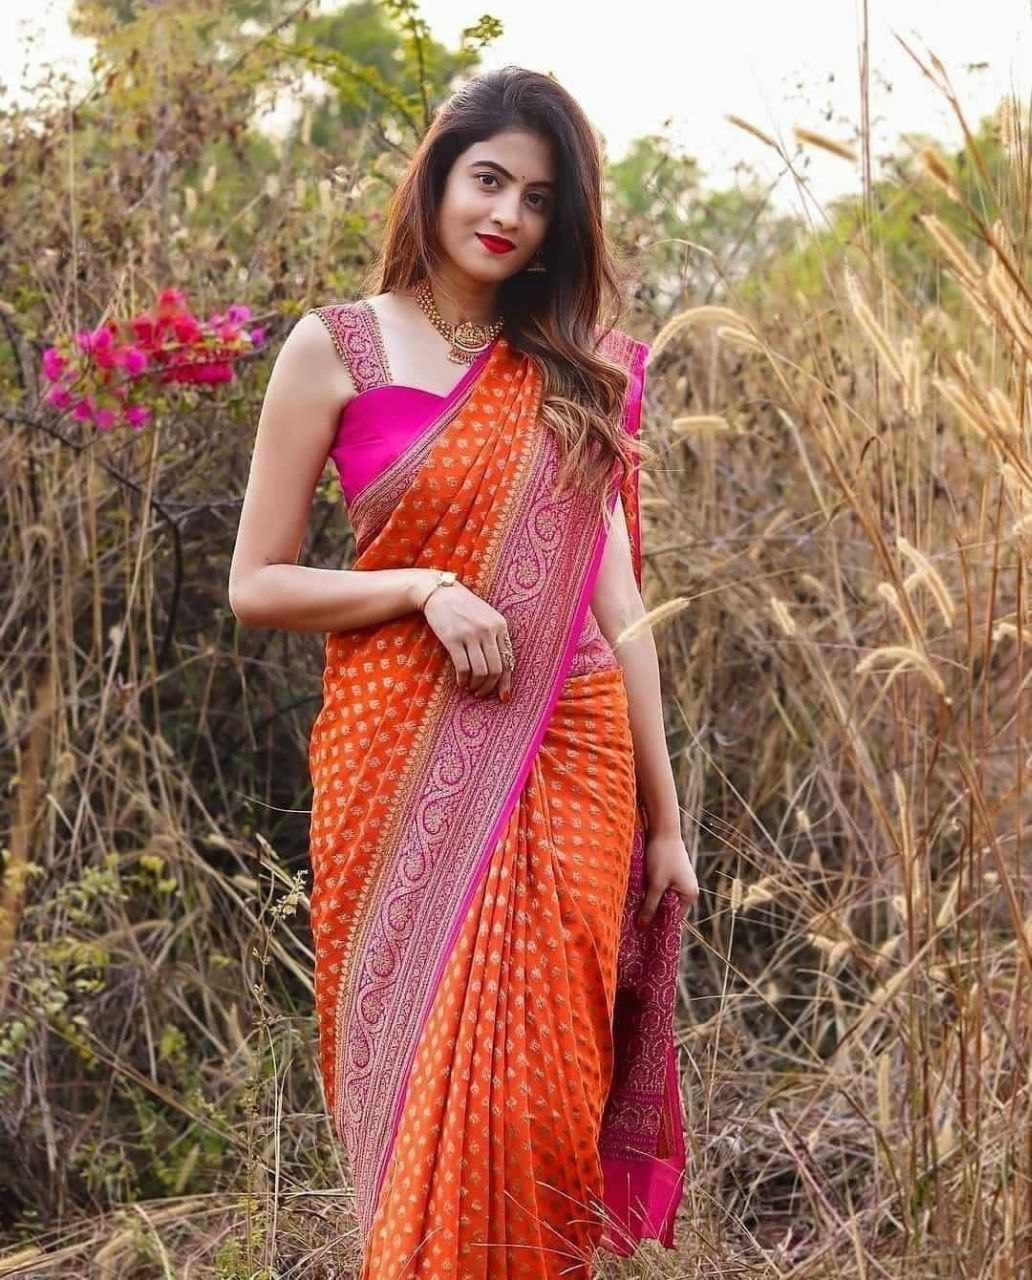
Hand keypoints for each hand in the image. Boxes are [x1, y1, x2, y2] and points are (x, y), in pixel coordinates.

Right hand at [418, 575, 514, 702]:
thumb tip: (499, 670)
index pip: (508, 660)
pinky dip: (463, 679)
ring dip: (476, 685)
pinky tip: (461, 682)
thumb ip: (494, 638)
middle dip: (490, 687)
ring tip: (471, 688)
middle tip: (482, 693)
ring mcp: (471, 634)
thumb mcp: (486, 617)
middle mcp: (489, 630)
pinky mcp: (454, 639)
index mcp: (500, 626)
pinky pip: (463, 667)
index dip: (506, 682)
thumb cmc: (464, 607)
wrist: (440, 592)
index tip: (503, 696)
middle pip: (496, 669)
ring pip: (481, 671)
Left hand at [636, 828, 697, 927]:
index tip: (643, 935)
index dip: (658, 926)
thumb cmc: (662, 856)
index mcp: (689, 895)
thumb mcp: (655, 884)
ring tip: (634, 910)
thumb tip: (643, 927)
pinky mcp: (671, 874)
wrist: (663, 829)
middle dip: (653, 914)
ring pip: (662, 898)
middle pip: (668, 909)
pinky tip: (638, 895)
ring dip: (650, 902)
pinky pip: (661, 889)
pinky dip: (651, 892)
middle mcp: (688, 890)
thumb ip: (650, 906)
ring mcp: (680, 881)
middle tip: (635, 924)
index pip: (674, 919)